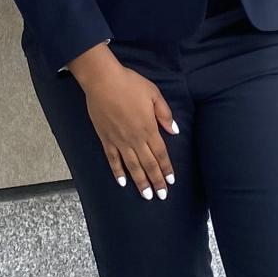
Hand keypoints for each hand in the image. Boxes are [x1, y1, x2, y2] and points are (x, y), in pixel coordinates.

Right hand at [74, 53, 178, 200]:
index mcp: (149, 128)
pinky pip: (113, 160)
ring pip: (132, 166)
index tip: (171, 181)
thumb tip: (174, 131)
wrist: (103, 81)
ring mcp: (119, 141)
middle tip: (162, 195)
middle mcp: (135, 139)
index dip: (166, 168)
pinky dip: (117, 172)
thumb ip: (164, 114)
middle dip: (156, 181)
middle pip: (148, 164)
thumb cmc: (130, 84)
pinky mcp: (106, 139)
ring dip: (140, 182)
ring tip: (147, 196)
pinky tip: (122, 182)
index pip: (160, 154)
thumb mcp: (153, 94)